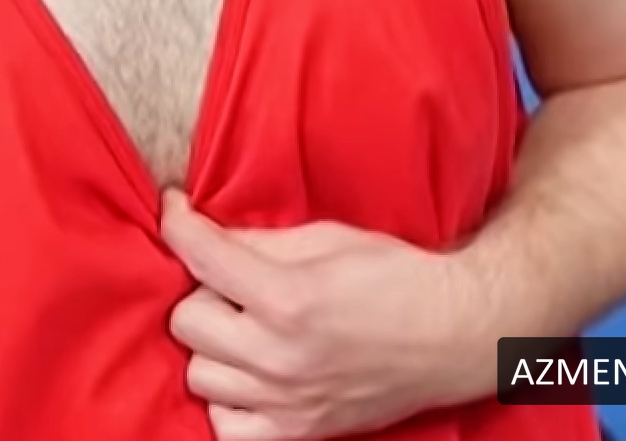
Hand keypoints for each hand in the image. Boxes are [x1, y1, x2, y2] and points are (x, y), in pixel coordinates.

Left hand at [160, 191, 492, 439]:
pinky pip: (226, 426)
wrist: (453, 332)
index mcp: (288, 297)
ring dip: (213, 344)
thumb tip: (204, 235)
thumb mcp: (325, 238)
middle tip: (232, 280)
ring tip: (245, 326)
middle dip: (203, 291)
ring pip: (199, 375)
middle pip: (186, 321)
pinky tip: (250, 371)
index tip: (173, 207)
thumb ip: (258, 241)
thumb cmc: (395, 275)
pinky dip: (228, 399)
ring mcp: (287, 402)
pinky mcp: (299, 433)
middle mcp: (279, 357)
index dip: (176, 221)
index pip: (200, 256)